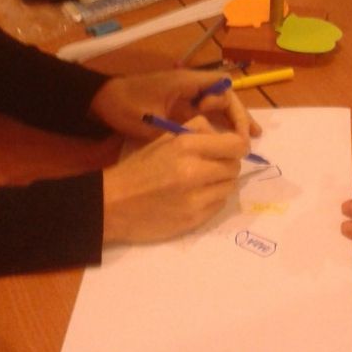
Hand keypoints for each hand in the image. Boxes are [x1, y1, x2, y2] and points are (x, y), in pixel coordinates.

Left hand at [90, 69, 260, 142]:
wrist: (102, 100)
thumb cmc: (126, 107)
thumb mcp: (153, 122)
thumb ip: (181, 130)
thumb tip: (208, 144)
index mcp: (187, 82)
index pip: (223, 89)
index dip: (234, 109)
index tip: (237, 132)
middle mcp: (191, 85)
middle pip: (225, 98)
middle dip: (240, 117)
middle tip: (253, 138)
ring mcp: (185, 95)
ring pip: (217, 105)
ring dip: (232, 121)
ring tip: (248, 140)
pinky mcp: (179, 106)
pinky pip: (204, 113)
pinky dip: (216, 124)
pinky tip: (224, 141)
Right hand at [102, 114, 244, 241]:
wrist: (114, 204)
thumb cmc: (140, 168)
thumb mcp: (164, 139)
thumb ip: (196, 132)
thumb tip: (225, 135)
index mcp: (186, 146)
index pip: (236, 145)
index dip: (237, 146)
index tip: (232, 149)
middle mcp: (194, 171)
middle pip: (234, 167)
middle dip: (227, 165)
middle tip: (212, 166)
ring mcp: (196, 198)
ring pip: (229, 187)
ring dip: (220, 183)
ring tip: (201, 182)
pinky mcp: (194, 219)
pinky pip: (219, 205)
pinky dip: (212, 199)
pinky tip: (194, 197)